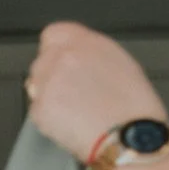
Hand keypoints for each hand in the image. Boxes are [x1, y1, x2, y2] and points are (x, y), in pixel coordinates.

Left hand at [26, 22, 168, 164]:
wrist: (129, 135)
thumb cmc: (133, 106)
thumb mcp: (121, 63)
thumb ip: (91, 54)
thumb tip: (79, 56)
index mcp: (87, 43)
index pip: (54, 33)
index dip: (56, 50)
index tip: (61, 61)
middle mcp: (64, 58)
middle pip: (42, 61)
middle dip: (52, 75)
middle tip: (72, 92)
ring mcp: (48, 83)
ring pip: (35, 85)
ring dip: (48, 94)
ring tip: (75, 109)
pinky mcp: (39, 108)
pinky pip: (36, 109)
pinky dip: (48, 116)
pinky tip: (71, 121)